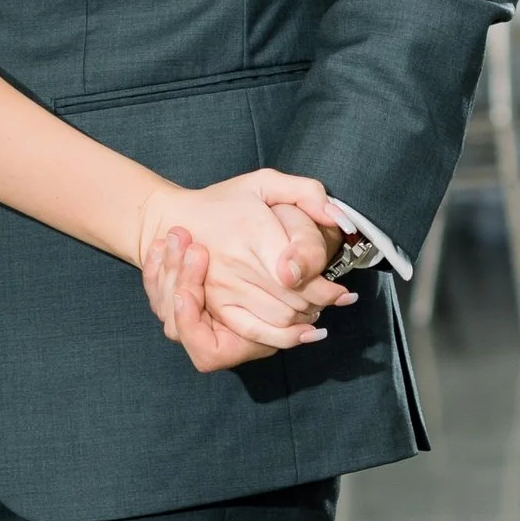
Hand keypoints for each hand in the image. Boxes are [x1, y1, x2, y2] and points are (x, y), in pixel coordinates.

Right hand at [137, 169, 351, 358]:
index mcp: (252, 230)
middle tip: (335, 299)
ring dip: (305, 319)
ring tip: (317, 308)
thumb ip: (306, 192)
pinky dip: (283, 337)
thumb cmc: (226, 202)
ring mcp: (223, 287)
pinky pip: (254, 330)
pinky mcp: (216, 305)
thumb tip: (336, 217)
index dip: (327, 289)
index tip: (342, 291)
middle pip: (293, 299)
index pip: (300, 273)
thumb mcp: (265, 183)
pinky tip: (301, 332)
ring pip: (279, 318)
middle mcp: (236, 261)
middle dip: (321, 303)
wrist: (178, 221)